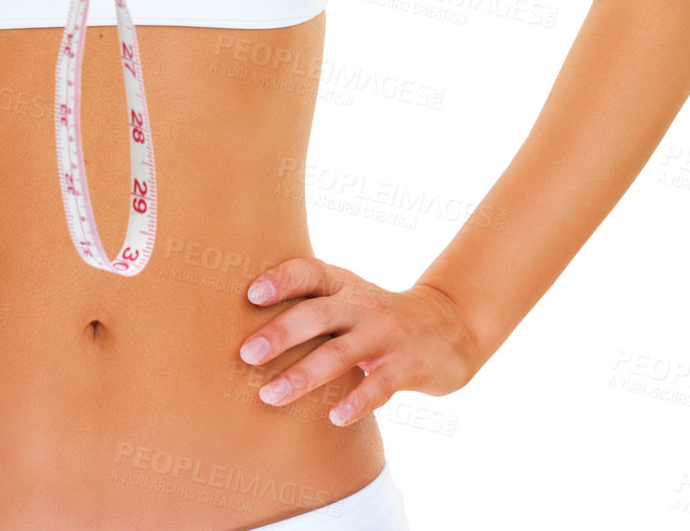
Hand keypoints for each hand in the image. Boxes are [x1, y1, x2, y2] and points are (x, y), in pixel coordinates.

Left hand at [239, 257, 480, 425]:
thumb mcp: (348, 300)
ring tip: (270, 396)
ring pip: (341, 353)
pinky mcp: (407, 366)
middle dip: (282, 333)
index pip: (310, 272)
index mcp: (344, 285)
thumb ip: (309, 305)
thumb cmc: (377, 317)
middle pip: (319, 314)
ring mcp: (386, 334)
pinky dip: (357, 401)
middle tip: (246, 354)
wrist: (449, 328)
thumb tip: (240, 325)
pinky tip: (334, 418)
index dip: (282, 279)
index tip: (252, 294)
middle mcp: (362, 304)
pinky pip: (379, 385)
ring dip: (304, 374)